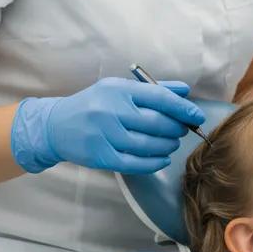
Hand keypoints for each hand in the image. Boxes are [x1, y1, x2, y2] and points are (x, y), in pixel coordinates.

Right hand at [11, 77, 205, 175]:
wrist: (55, 125)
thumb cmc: (94, 104)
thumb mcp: (120, 88)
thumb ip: (154, 89)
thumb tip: (185, 91)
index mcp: (119, 90)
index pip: (160, 98)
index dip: (182, 108)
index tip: (197, 115)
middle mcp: (112, 111)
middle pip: (156, 123)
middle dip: (176, 128)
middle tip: (183, 130)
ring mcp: (105, 135)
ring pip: (148, 145)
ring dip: (167, 146)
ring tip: (172, 143)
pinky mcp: (100, 156)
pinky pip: (134, 163)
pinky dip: (153, 163)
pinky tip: (162, 159)